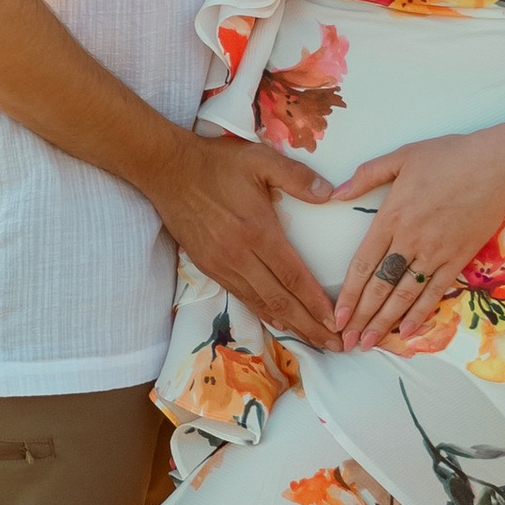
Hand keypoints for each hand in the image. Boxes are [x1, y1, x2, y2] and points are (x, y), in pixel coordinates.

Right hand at [149, 129, 336, 345]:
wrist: (167, 171)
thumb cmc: (216, 163)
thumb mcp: (260, 160)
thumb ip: (296, 176)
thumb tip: (330, 194)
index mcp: (257, 231)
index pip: (293, 276)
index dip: (316, 303)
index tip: (337, 321)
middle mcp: (240, 256)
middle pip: (281, 300)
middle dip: (310, 325)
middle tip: (335, 344)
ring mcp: (222, 265)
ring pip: (261, 304)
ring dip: (290, 325)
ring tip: (314, 340)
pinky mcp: (209, 267)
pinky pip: (242, 297)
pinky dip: (264, 313)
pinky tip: (279, 322)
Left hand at [329, 128, 504, 350]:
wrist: (498, 166)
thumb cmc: (450, 156)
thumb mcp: (402, 156)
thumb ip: (367, 175)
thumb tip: (336, 194)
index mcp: (391, 217)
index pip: (362, 264)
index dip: (348, 294)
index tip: (335, 317)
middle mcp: (410, 240)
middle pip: (380, 286)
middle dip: (361, 317)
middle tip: (347, 341)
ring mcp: (435, 253)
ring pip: (404, 295)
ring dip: (385, 322)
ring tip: (369, 344)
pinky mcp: (458, 259)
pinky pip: (434, 292)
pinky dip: (419, 314)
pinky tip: (405, 332)